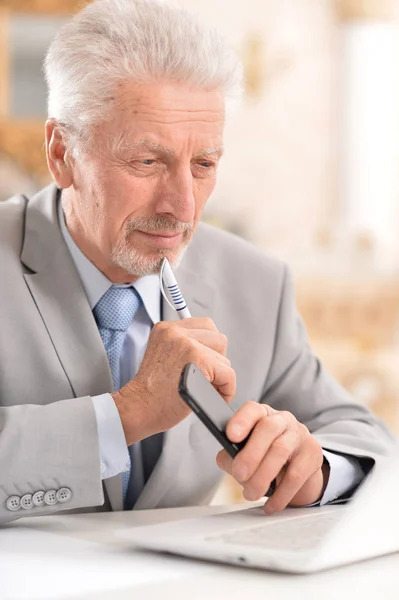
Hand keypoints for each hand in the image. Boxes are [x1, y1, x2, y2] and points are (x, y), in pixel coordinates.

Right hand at [112, 318, 235, 444]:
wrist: (139, 408)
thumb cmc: (151, 391)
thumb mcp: (162, 355)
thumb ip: (183, 346)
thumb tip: (212, 350)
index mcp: (166, 328)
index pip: (205, 326)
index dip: (209, 348)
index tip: (203, 364)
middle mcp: (176, 332)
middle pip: (218, 337)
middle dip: (217, 359)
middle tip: (206, 376)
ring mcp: (187, 344)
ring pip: (224, 356)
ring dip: (220, 375)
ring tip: (205, 387)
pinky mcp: (199, 360)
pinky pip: (228, 373)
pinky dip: (226, 389)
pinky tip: (213, 395)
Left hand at [216, 402, 328, 513]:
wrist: (297, 470)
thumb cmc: (264, 457)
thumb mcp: (245, 453)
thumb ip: (231, 455)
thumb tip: (226, 459)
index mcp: (261, 414)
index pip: (252, 409)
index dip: (241, 421)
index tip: (231, 436)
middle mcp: (281, 419)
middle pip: (268, 428)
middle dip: (251, 454)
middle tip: (239, 474)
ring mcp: (299, 434)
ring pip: (281, 450)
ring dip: (263, 476)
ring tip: (251, 494)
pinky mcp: (313, 453)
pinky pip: (296, 475)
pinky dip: (281, 494)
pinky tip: (270, 505)